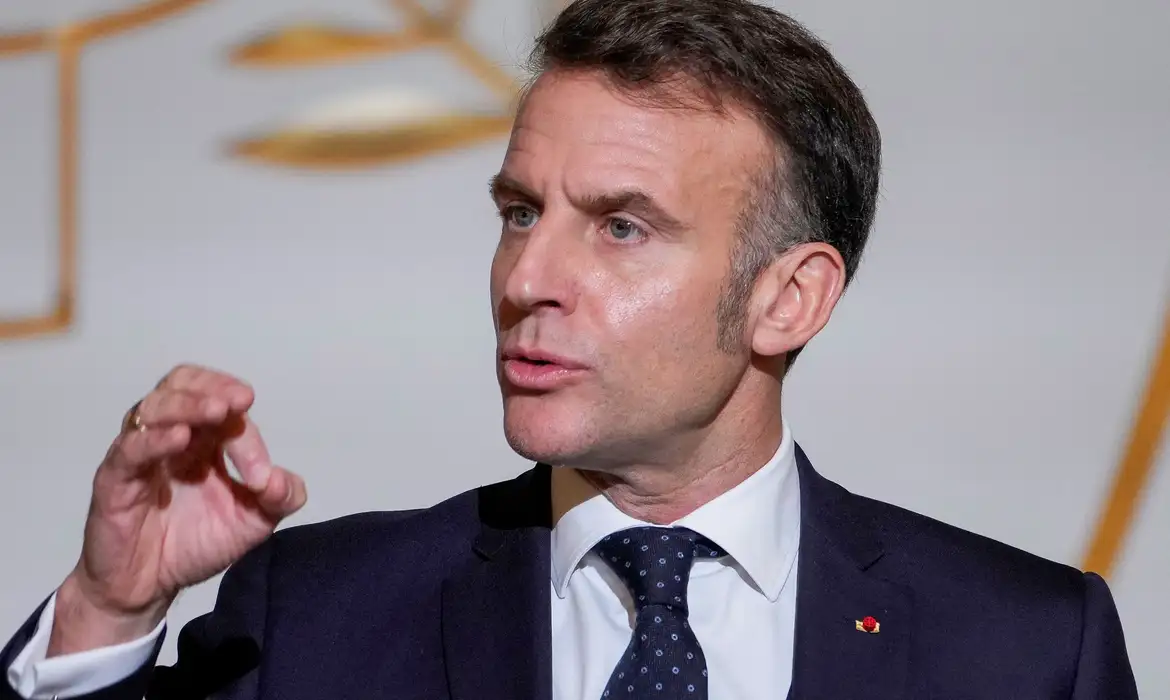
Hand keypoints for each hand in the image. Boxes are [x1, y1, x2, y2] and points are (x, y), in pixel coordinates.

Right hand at [50, 365, 306, 654]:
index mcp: (205, 439)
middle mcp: (171, 436)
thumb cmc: (196, 544)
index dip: (246, 430)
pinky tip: (178, 438)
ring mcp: (140, 454)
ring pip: (154, 407)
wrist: (149, 588)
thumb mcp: (253, 522)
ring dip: (187, 404)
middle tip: (239, 399)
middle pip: (182, 385)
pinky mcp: (114, 479)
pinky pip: (129, 449)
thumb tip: (281, 478)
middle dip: (212, 386)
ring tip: (214, 411)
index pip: (224, 410)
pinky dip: (153, 439)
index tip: (262, 474)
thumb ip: (279, 498)